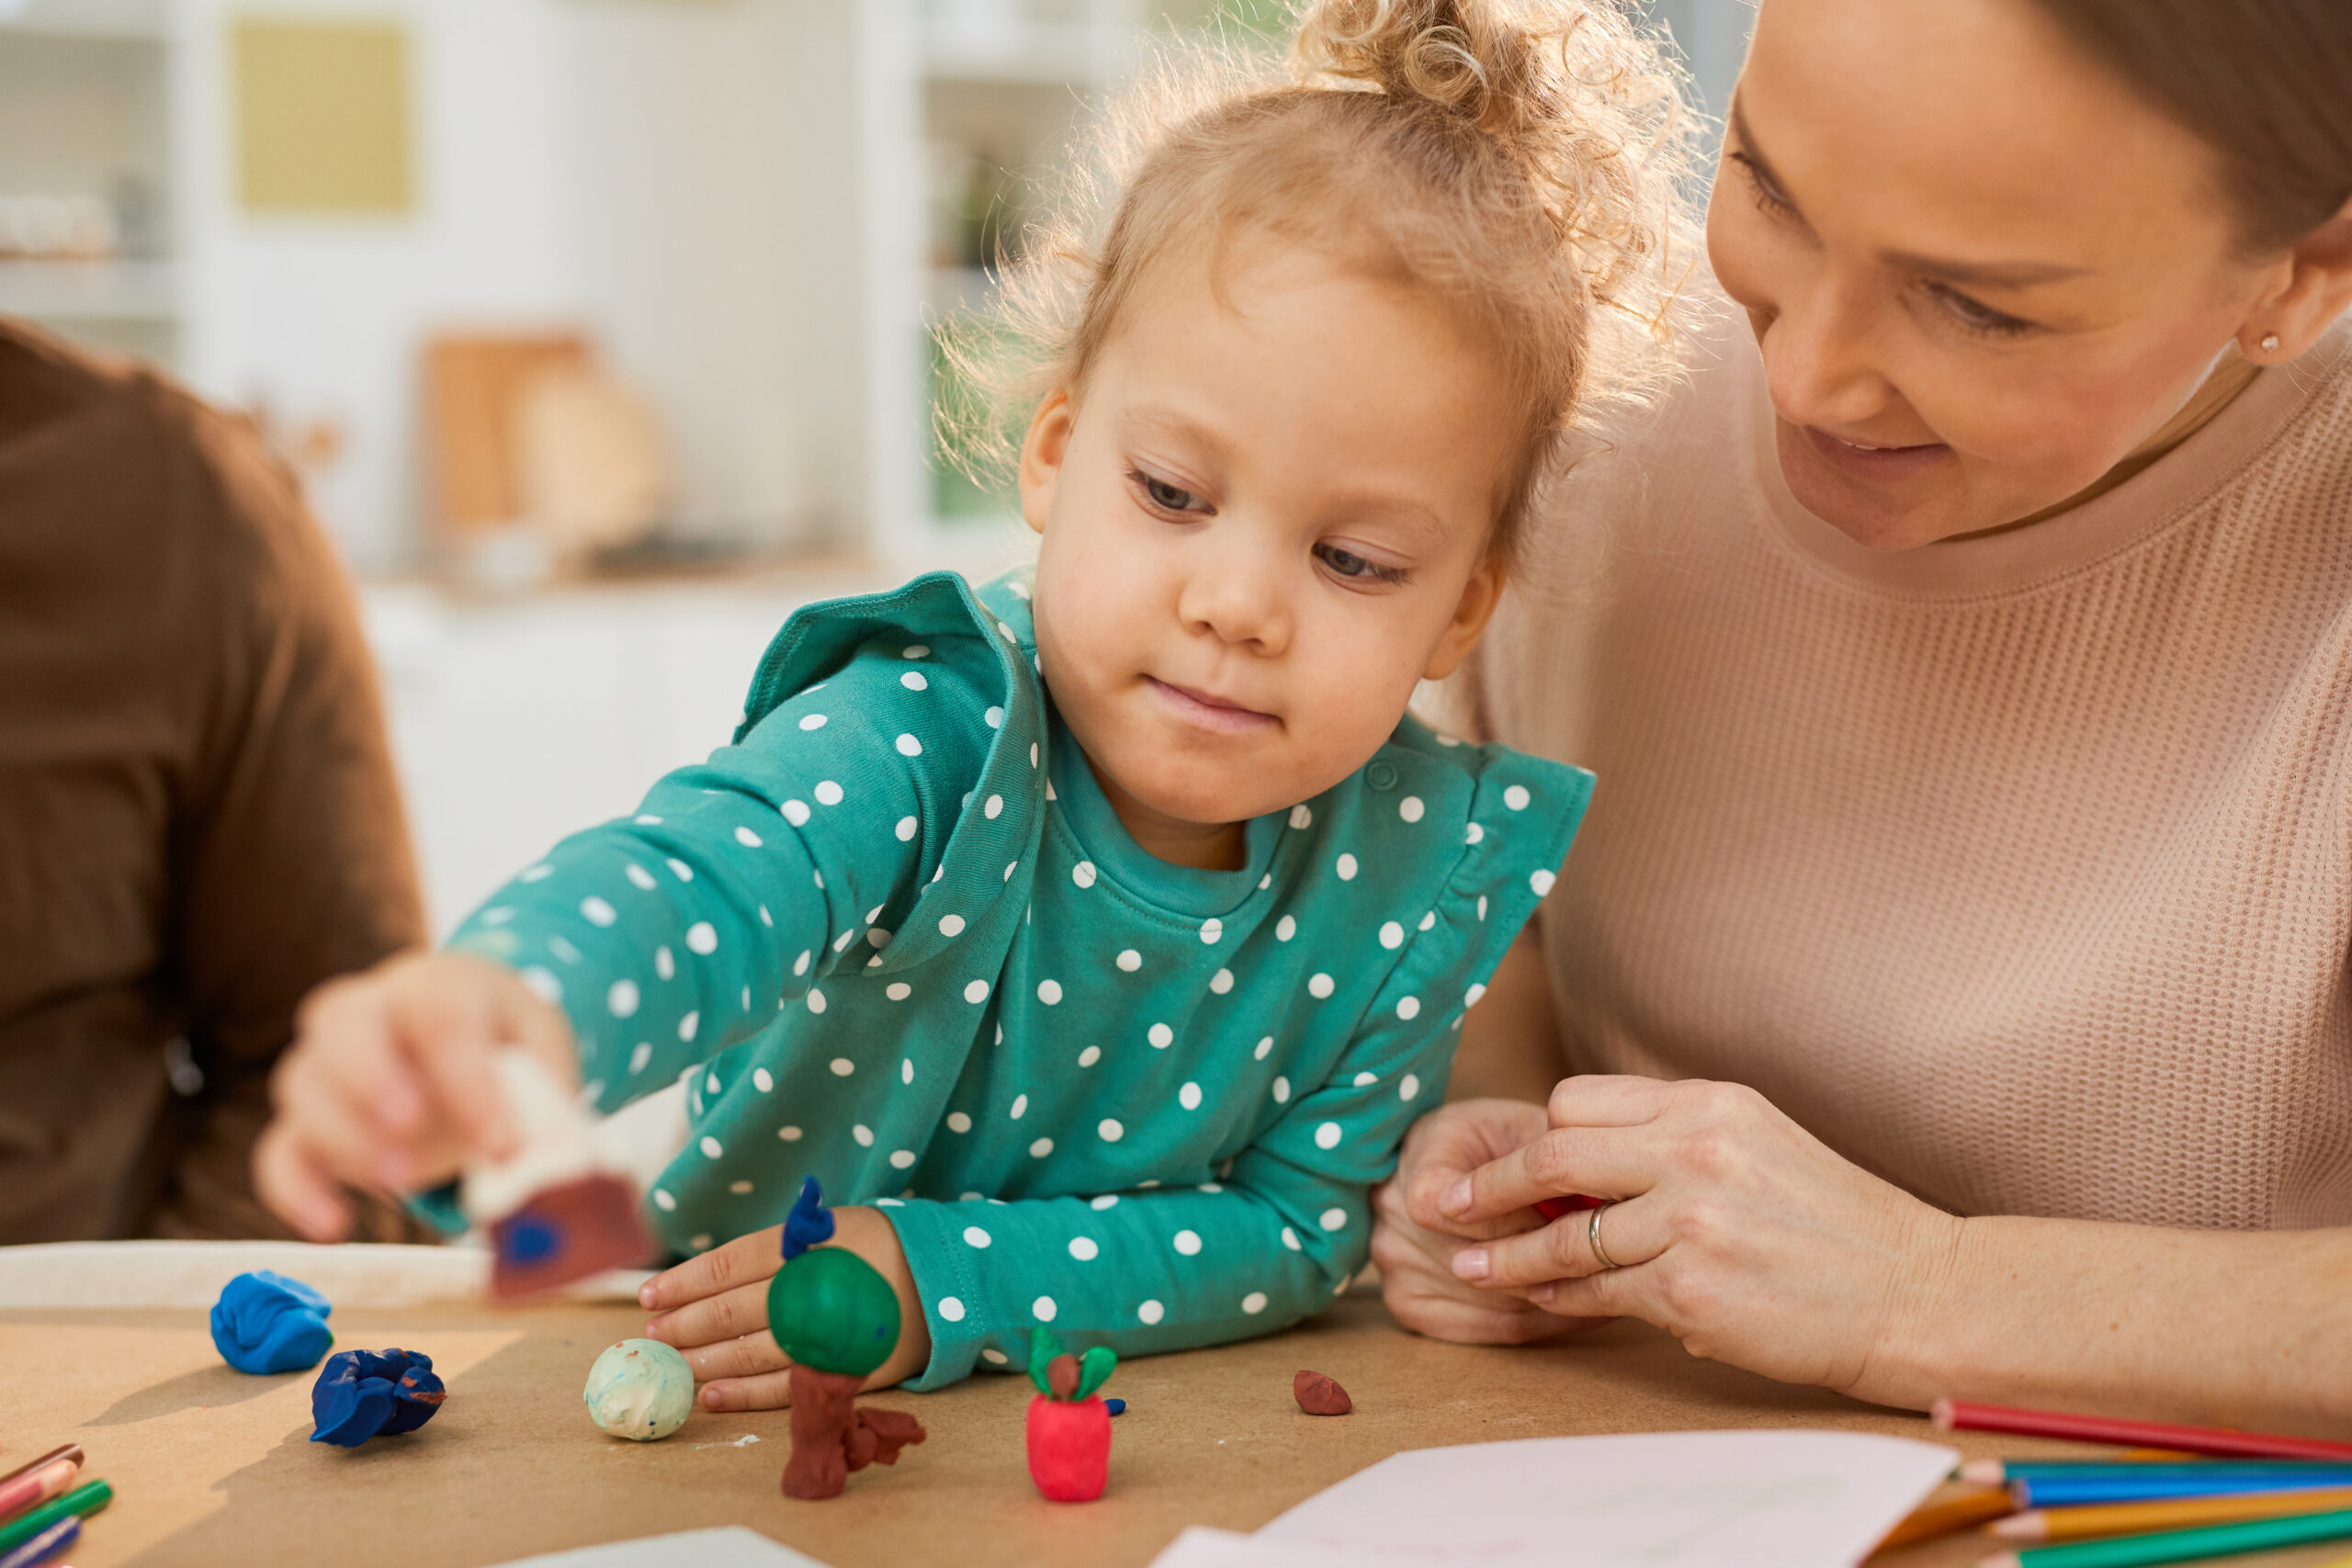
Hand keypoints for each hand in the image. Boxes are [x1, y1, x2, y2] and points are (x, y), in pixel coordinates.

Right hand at [253, 950, 577, 1240]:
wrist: (472, 1036)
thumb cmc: (508, 1047)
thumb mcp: (543, 1058)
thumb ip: (543, 1105)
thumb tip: (537, 1170)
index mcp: (439, 985)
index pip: (442, 1017)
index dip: (466, 1079)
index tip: (499, 1143)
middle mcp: (369, 1010)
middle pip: (343, 1026)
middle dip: (372, 1081)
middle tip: (413, 1130)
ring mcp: (326, 1062)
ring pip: (303, 1087)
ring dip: (346, 1138)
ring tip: (404, 1180)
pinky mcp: (305, 1121)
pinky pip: (279, 1150)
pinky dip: (296, 1189)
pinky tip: (333, 1224)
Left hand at [639, 1206, 931, 1409]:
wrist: (945, 1281)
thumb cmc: (872, 1251)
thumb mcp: (828, 1229)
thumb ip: (774, 1251)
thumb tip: (701, 1281)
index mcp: (807, 1243)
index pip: (728, 1264)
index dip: (683, 1282)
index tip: (650, 1297)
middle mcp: (815, 1285)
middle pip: (732, 1310)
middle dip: (684, 1325)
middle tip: (653, 1337)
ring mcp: (829, 1332)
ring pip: (750, 1351)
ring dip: (703, 1361)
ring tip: (674, 1365)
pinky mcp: (843, 1370)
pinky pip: (783, 1387)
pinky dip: (741, 1394)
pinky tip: (710, 1395)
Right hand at [1370, 1098, 1612, 1343]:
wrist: (1448, 1158)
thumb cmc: (1494, 1140)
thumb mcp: (1519, 1126)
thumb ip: (1547, 1158)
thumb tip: (1594, 1202)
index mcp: (1415, 1164)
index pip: (1453, 1210)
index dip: (1517, 1221)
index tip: (1575, 1221)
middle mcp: (1390, 1220)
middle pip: (1479, 1264)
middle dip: (1548, 1262)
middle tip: (1614, 1262)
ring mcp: (1395, 1268)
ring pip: (1494, 1303)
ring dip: (1556, 1299)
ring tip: (1612, 1284)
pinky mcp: (1412, 1306)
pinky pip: (1490, 1328)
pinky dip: (1543, 1322)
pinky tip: (1581, 1304)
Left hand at [1433, 1076, 1962, 1397]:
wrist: (1913, 1291)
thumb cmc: (1835, 1222)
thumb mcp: (1757, 1142)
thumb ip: (1673, 1137)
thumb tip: (1581, 1150)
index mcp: (1706, 1103)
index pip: (1579, 1099)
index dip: (1535, 1132)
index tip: (1506, 1160)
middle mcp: (1694, 1152)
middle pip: (1552, 1150)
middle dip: (1489, 1182)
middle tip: (1444, 1202)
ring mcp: (1690, 1223)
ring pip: (1564, 1233)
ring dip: (1507, 1254)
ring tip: (1469, 1262)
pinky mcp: (1691, 1292)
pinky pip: (1596, 1293)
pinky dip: (1559, 1299)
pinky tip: (1538, 1302)